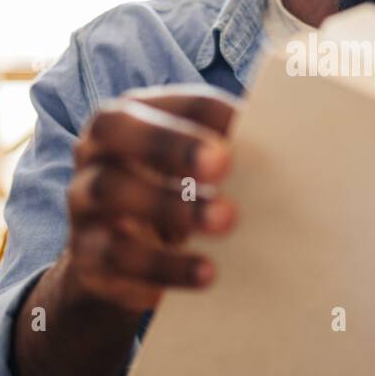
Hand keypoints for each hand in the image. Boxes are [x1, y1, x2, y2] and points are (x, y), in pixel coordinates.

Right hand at [63, 84, 238, 315]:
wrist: (113, 260)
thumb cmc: (168, 195)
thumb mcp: (190, 170)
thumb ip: (226, 149)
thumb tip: (292, 136)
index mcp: (129, 118)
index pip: (165, 102)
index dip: (204, 113)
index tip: (245, 125)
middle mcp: (94, 153)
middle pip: (116, 130)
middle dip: (171, 143)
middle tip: (225, 164)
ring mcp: (82, 204)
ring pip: (112, 192)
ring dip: (171, 205)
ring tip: (227, 222)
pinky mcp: (86, 256)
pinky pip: (114, 260)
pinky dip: (161, 267)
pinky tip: (202, 274)